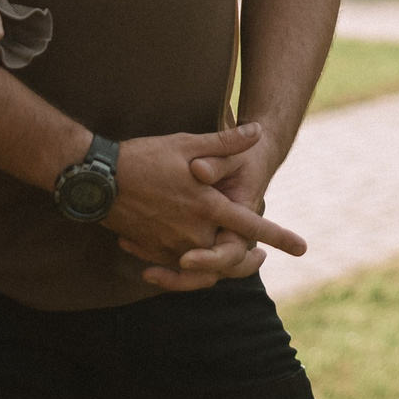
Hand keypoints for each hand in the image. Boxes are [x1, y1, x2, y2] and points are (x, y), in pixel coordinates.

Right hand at [104, 124, 305, 291]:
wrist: (96, 178)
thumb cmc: (143, 157)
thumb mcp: (188, 143)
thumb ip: (226, 143)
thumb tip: (257, 131)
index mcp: (208, 206)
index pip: (252, 226)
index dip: (280, 237)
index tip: (303, 248)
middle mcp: (193, 232)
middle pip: (230, 258)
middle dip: (248, 261)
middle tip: (262, 259)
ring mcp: (170, 245)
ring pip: (202, 267)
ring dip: (217, 264)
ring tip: (226, 256)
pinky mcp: (150, 250)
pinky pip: (174, 265)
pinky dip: (185, 263)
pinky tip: (188, 252)